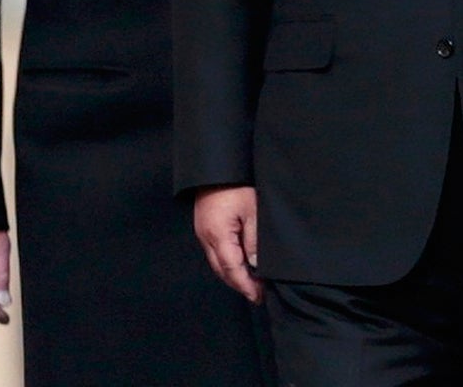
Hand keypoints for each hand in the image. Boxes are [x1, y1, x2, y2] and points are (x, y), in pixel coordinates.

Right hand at [192, 185, 262, 303]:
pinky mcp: (206, 227)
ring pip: (218, 262)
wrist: (218, 166)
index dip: (245, 285)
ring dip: (233, 274)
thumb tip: (255, 266)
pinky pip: (217, 252)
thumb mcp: (253, 211)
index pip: (231, 268)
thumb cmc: (238, 185)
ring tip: (252, 283)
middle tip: (257, 295)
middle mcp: (206, 237)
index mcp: (217, 235)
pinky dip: (229, 262)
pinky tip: (241, 264)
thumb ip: (254, 240)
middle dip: (239, 284)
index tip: (258, 296)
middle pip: (222, 269)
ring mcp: (204, 233)